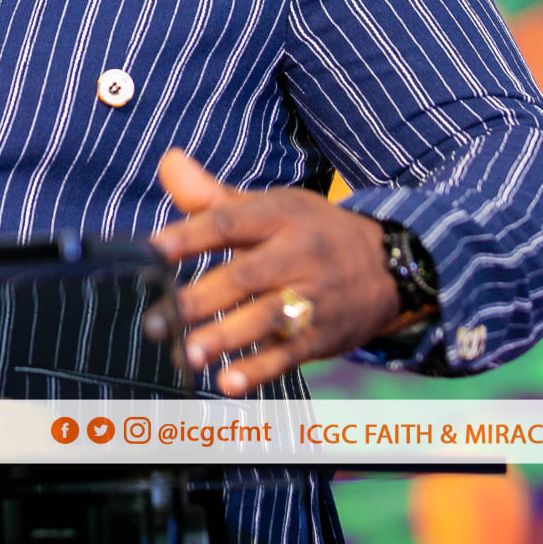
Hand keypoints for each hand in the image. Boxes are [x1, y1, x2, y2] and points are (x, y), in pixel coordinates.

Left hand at [147, 149, 401, 395]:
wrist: (389, 266)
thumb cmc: (310, 232)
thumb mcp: (272, 206)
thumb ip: (213, 196)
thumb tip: (168, 162)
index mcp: (280, 216)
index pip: (230, 223)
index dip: (190, 235)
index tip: (152, 250)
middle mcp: (299, 254)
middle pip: (245, 276)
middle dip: (199, 299)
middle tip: (156, 319)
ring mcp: (314, 297)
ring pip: (267, 317)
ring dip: (227, 336)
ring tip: (188, 353)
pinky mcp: (324, 335)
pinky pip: (291, 353)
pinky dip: (260, 370)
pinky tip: (229, 382)